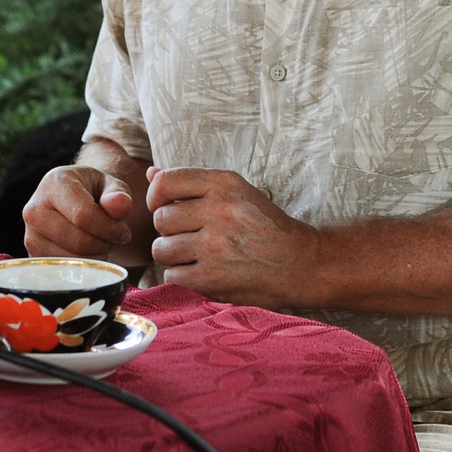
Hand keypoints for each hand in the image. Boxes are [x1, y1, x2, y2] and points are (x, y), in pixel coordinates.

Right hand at [24, 164, 145, 264]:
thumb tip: (120, 205)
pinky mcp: (33, 256)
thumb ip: (118, 195)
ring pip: (72, 260)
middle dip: (104, 244)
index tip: (123, 231)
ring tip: (100, 242)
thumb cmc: (94, 193)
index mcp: (55, 184)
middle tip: (113, 238)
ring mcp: (30, 235)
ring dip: (95, 257)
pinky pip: (64, 272)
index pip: (84, 215)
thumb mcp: (111, 186)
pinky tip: (88, 253)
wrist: (72, 202)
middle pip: (79, 241)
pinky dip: (83, 268)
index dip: (109, 229)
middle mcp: (35, 209)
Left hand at [146, 168, 320, 308]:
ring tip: (195, 256)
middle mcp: (218, 211)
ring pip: (161, 249)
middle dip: (170, 230)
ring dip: (173, 256)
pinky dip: (181, 277)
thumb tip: (150, 173)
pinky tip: (201, 272)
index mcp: (224, 184)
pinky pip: (171, 276)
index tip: (165, 207)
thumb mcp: (236, 193)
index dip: (156, 197)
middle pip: (161, 219)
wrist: (300, 263)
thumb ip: (192, 184)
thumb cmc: (264, 226)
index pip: (166, 182)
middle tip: (190, 237)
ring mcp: (214, 246)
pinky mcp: (212, 278)